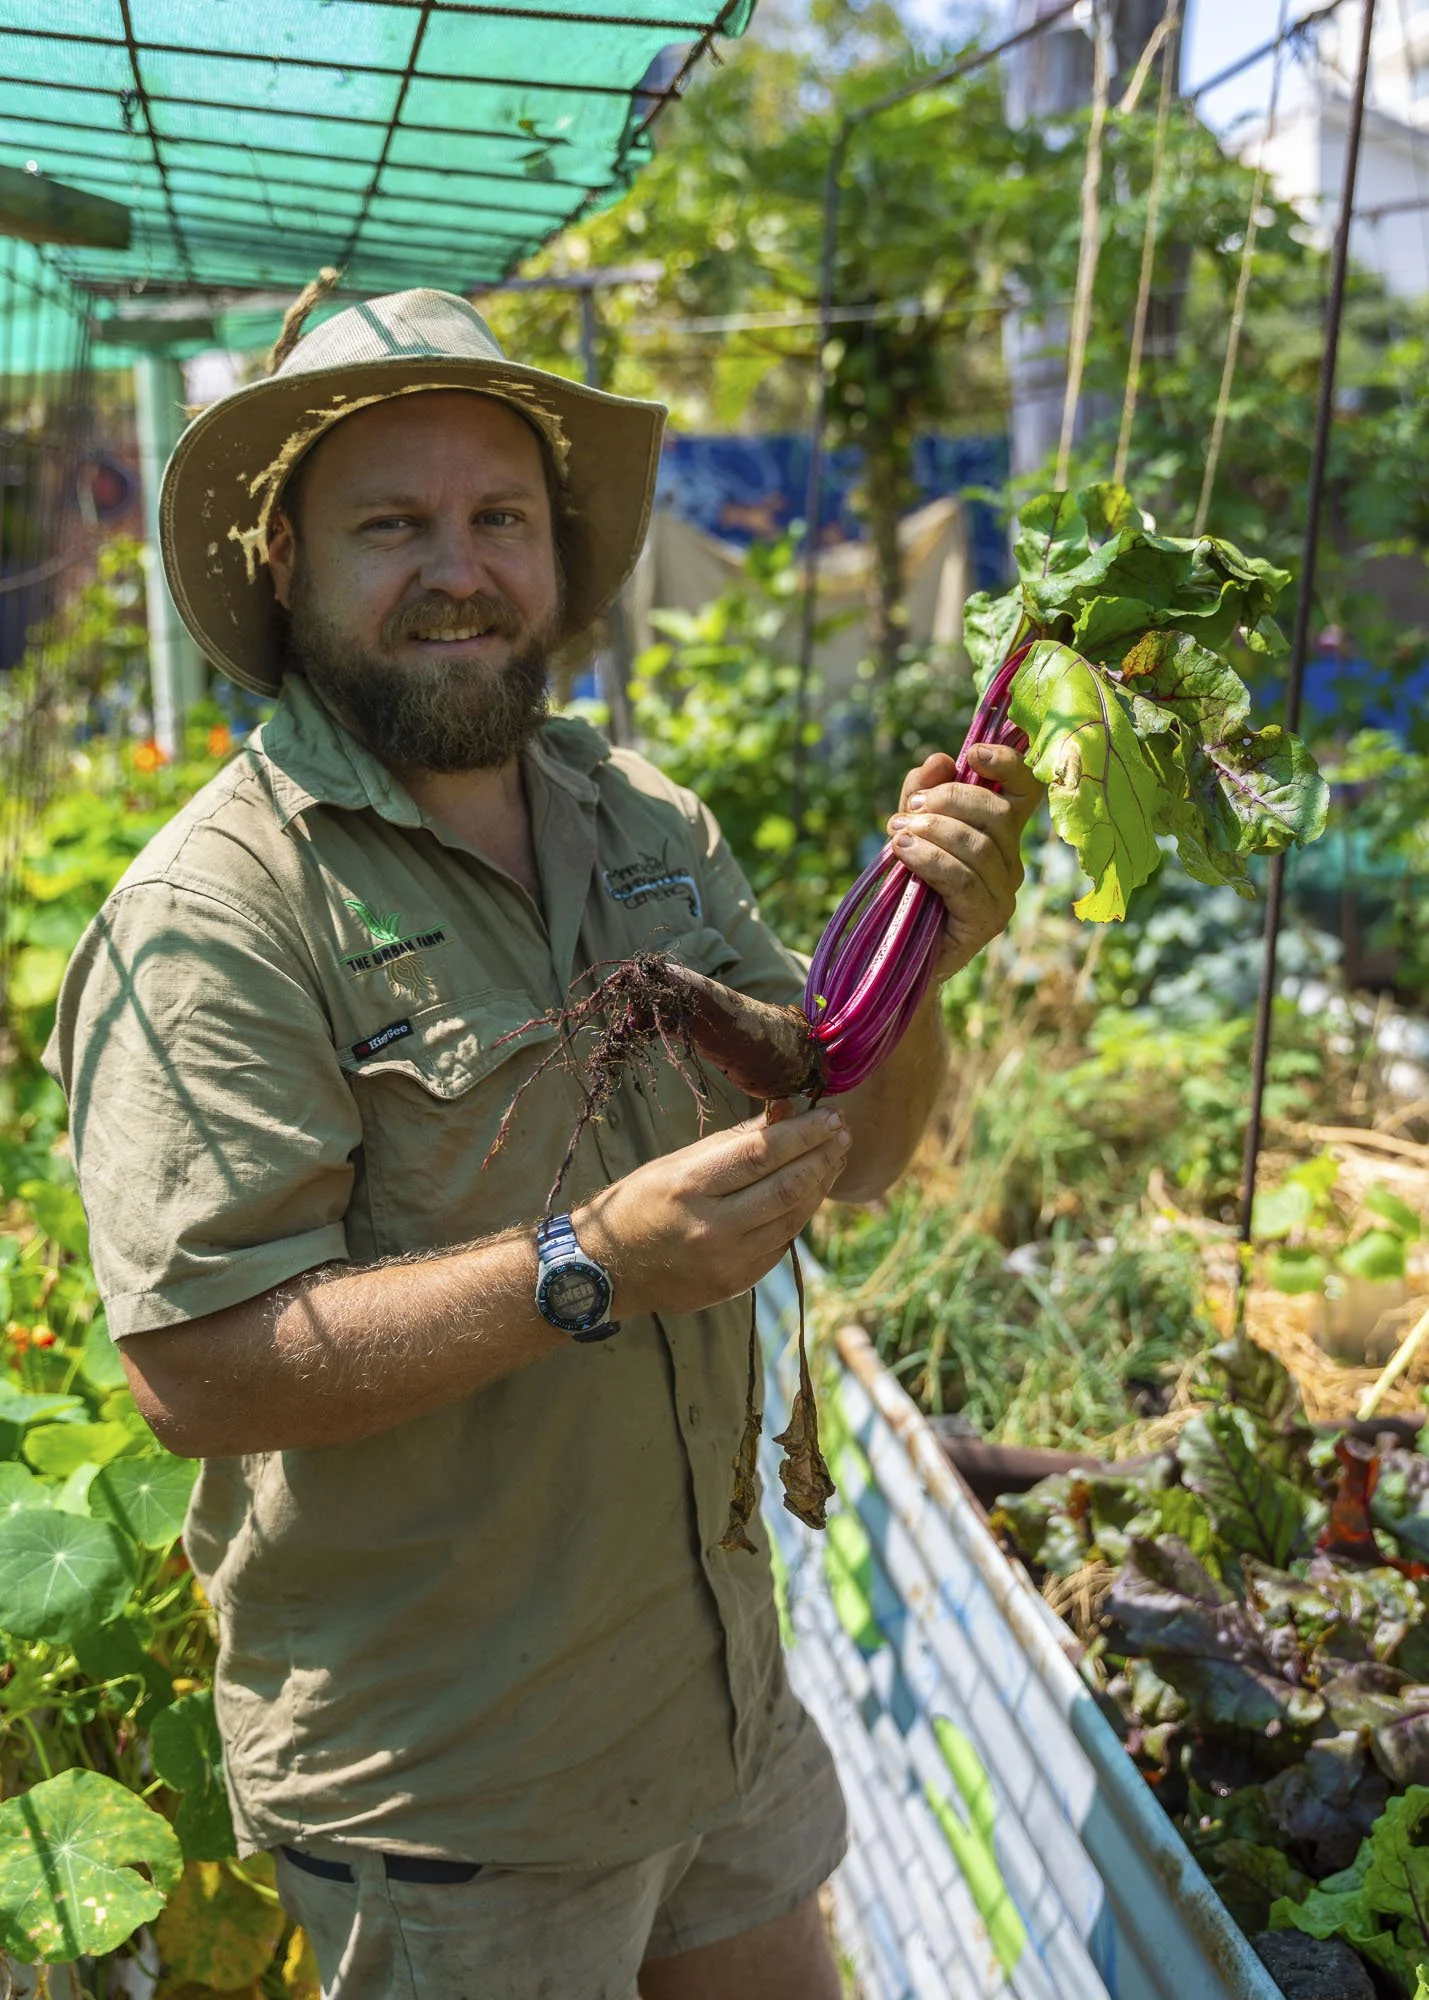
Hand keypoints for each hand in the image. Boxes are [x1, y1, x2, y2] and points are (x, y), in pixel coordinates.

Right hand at [574, 1103, 849, 1319]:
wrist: (606, 1270)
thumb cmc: (639, 1204)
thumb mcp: (676, 1163)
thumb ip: (734, 1142)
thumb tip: (785, 1112)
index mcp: (690, 1186)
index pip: (763, 1153)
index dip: (804, 1132)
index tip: (829, 1115)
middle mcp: (711, 1227)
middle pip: (787, 1187)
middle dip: (822, 1156)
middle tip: (842, 1133)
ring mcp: (727, 1260)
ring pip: (792, 1218)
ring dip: (819, 1186)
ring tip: (833, 1159)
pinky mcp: (736, 1283)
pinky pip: (781, 1244)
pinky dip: (798, 1216)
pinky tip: (808, 1194)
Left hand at [887, 743, 1044, 980]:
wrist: (897, 951)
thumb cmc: (908, 886)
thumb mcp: (910, 829)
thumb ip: (921, 794)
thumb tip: (940, 760)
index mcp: (1000, 833)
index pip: (1025, 790)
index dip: (1009, 764)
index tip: (973, 753)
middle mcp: (1011, 860)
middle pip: (998, 813)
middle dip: (950, 800)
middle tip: (908, 810)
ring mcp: (1003, 892)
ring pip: (979, 846)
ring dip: (933, 831)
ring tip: (897, 834)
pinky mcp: (987, 920)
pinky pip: (963, 880)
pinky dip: (931, 860)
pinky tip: (902, 854)